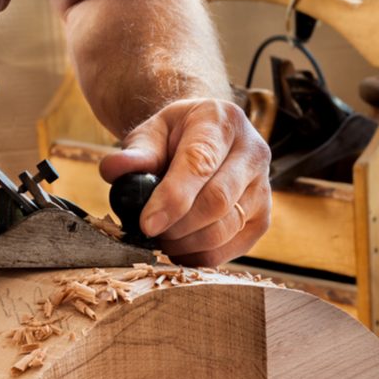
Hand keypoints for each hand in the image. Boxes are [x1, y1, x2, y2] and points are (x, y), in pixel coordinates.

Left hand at [99, 98, 270, 266]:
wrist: (208, 141)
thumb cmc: (176, 138)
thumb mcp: (152, 133)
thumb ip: (135, 152)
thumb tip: (114, 170)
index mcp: (223, 122)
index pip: (200, 164)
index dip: (172, 199)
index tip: (146, 225)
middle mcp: (253, 152)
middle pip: (217, 202)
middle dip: (177, 227)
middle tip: (149, 233)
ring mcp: (264, 188)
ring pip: (226, 229)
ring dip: (187, 244)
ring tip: (162, 240)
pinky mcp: (263, 219)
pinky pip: (231, 249)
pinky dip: (201, 256)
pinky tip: (181, 247)